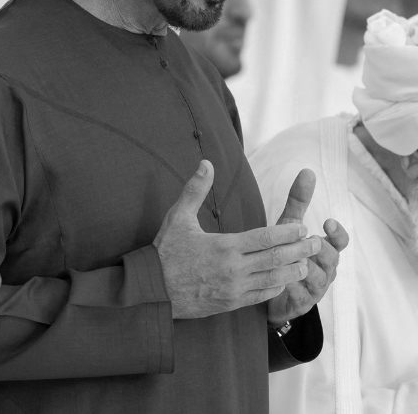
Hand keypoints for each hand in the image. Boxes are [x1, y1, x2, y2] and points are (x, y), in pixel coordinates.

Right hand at [153, 160, 316, 319]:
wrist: (151, 290)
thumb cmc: (165, 252)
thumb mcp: (177, 218)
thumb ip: (195, 190)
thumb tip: (206, 163)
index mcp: (224, 246)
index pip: (266, 237)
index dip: (287, 232)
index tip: (302, 227)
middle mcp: (233, 269)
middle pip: (277, 258)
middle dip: (300, 250)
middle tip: (315, 242)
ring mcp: (234, 288)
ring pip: (274, 279)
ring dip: (293, 270)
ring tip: (306, 262)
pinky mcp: (232, 302)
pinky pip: (262, 295)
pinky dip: (277, 286)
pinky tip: (284, 279)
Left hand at [266, 169, 349, 325]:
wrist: (270, 288)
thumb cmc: (284, 252)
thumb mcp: (288, 226)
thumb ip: (298, 202)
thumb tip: (307, 171)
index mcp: (325, 251)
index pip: (340, 242)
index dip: (337, 233)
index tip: (327, 222)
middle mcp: (326, 269)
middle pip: (331, 258)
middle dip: (318, 249)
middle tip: (305, 242)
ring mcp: (315, 288)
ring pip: (318, 277)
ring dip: (306, 267)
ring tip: (292, 260)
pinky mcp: (302, 303)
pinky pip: (301, 295)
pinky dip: (293, 286)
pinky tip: (281, 279)